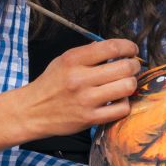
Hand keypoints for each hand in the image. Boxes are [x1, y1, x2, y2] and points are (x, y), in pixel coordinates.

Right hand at [19, 38, 139, 136]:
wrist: (31, 111)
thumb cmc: (50, 84)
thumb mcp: (63, 61)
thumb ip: (88, 53)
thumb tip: (115, 47)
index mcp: (73, 60)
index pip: (111, 47)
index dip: (129, 47)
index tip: (132, 50)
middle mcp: (80, 78)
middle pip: (124, 67)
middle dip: (134, 66)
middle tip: (132, 67)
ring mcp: (85, 99)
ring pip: (127, 87)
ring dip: (131, 84)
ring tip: (126, 83)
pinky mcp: (90, 118)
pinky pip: (121, 109)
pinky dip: (124, 104)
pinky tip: (118, 100)